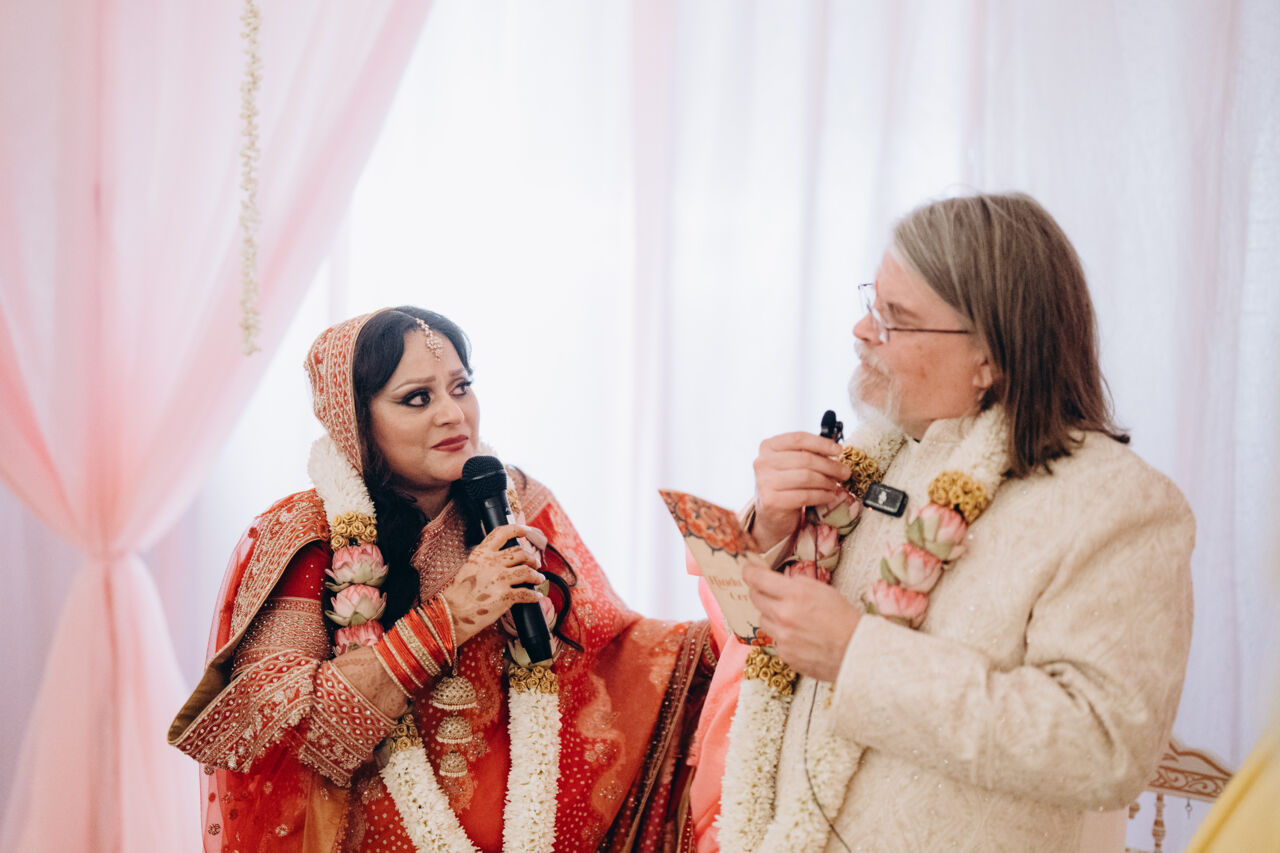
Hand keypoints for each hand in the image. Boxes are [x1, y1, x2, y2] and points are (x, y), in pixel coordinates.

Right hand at [442, 523, 545, 645]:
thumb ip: (485, 561)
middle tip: (535, 563)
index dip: (518, 530)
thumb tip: (502, 560)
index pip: (502, 533)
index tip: (527, 531)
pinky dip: (534, 595)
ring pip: (528, 571)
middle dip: (531, 558)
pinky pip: (527, 593)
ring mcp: (500, 579)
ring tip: (538, 579)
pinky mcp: (506, 596)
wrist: (451, 614)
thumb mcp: (469, 568)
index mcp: (481, 554)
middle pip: (521, 552)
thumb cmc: (458, 594)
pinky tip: (536, 596)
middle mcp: (492, 563)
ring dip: (536, 575)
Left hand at [742, 555, 858, 681]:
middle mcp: (783, 616)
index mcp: (794, 595)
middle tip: (769, 592)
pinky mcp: (784, 655)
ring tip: (791, 618)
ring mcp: (782, 637)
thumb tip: (780, 580)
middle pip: (755, 599)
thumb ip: (798, 583)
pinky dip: (782, 636)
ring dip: (771, 615)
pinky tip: (799, 636)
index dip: (749, 572)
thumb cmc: (844, 618)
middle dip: (760, 592)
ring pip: (763, 620)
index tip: (747, 570)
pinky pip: (774, 640)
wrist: (856, 650)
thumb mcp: (823, 590)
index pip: (758, 579)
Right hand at [752, 432, 846, 551]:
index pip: (798, 439)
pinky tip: (829, 496)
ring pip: (807, 477)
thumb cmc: (785, 484)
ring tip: (836, 485)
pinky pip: (805, 495)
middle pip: (805, 459)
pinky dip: (822, 495)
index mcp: (768, 447)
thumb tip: (835, 451)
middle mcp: (762, 462)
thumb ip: (808, 454)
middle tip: (845, 472)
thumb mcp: (792, 464)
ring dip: (827, 481)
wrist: (771, 513)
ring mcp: (765, 482)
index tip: (839, 450)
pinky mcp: (771, 500)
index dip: (822, 443)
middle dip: (830, 466)